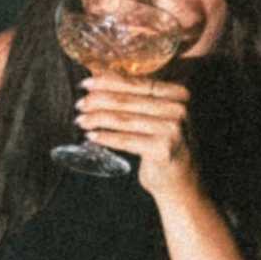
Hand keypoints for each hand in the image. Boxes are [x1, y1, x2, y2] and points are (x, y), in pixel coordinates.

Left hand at [71, 68, 195, 194]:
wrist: (180, 180)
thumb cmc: (163, 143)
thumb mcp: (158, 115)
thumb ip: (138, 97)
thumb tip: (98, 78)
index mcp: (177, 92)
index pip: (136, 83)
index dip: (107, 82)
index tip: (85, 84)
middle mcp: (178, 108)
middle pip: (128, 100)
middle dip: (98, 101)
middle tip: (80, 104)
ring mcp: (172, 129)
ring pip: (124, 120)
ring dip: (97, 119)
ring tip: (80, 120)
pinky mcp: (163, 149)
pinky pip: (126, 140)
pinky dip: (106, 138)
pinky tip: (92, 136)